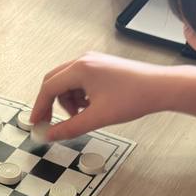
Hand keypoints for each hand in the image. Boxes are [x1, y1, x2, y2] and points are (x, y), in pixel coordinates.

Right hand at [31, 53, 179, 141]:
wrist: (160, 87)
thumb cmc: (134, 97)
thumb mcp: (98, 118)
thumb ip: (70, 128)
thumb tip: (50, 135)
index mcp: (80, 68)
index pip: (48, 88)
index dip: (39, 108)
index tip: (35, 123)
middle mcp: (84, 60)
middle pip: (54, 82)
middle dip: (51, 104)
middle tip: (50, 123)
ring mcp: (93, 61)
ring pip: (67, 83)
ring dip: (68, 101)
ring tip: (84, 115)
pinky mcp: (101, 66)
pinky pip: (80, 80)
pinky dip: (80, 95)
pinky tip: (93, 106)